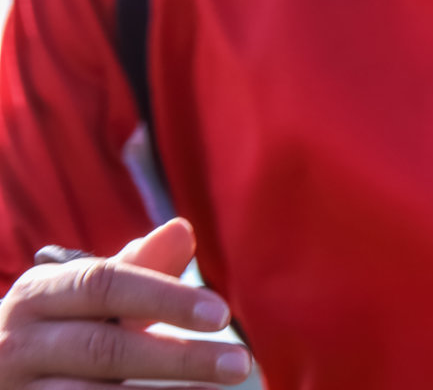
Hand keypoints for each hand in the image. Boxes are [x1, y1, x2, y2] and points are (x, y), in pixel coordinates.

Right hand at [0, 219, 251, 387]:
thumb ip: (138, 268)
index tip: (222, 314)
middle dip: (177, 358)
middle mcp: (22, 341)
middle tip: (239, 363)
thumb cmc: (56, 324)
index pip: (104, 286)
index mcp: (39, 294)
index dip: (164, 298)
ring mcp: (21, 388)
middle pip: (105, 349)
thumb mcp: (85, 293)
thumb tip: (182, 230)